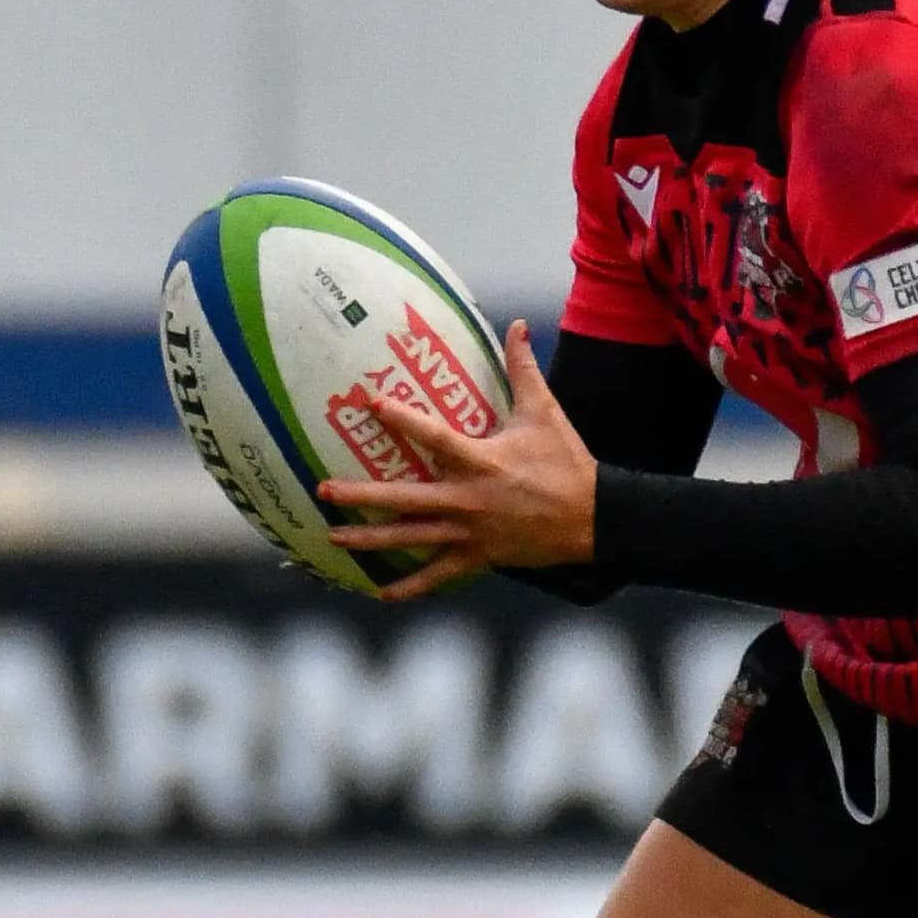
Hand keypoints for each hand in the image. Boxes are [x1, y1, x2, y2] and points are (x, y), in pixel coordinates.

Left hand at [319, 324, 596, 600]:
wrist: (594, 518)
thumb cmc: (566, 461)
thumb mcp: (544, 411)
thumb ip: (523, 367)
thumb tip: (517, 323)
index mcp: (480, 461)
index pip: (433, 436)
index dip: (402, 418)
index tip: (370, 402)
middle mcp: (468, 499)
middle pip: (405, 499)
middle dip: (360, 496)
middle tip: (323, 491)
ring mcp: (470, 532)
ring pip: (411, 539)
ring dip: (369, 540)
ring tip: (332, 537)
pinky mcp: (478, 557)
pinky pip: (437, 574)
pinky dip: (410, 587)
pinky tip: (379, 593)